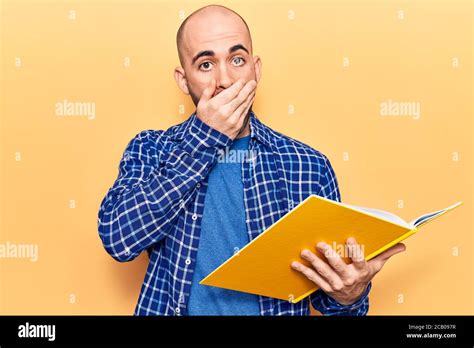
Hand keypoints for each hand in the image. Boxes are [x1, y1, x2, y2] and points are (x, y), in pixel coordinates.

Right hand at [196, 78, 256, 139]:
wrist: (207, 139)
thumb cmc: (204, 120)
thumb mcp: (201, 104)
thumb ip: (207, 91)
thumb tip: (213, 80)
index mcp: (216, 105)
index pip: (232, 91)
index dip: (239, 84)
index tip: (243, 80)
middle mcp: (225, 111)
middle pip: (241, 96)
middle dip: (248, 88)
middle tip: (253, 82)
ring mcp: (232, 119)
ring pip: (245, 104)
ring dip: (251, 95)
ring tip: (254, 89)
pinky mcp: (237, 125)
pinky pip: (245, 112)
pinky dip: (249, 104)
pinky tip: (251, 99)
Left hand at [291, 237, 405, 304]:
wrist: (353, 298)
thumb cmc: (364, 276)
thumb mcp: (376, 266)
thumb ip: (387, 253)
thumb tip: (403, 245)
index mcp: (362, 271)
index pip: (360, 260)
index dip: (355, 250)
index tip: (350, 238)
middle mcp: (349, 278)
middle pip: (339, 266)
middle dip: (329, 255)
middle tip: (320, 244)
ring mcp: (336, 284)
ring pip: (324, 272)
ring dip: (313, 262)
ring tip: (304, 252)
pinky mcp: (326, 287)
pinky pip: (314, 279)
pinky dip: (304, 272)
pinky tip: (296, 264)